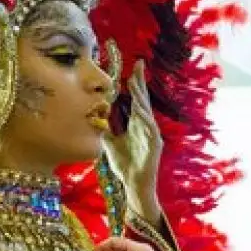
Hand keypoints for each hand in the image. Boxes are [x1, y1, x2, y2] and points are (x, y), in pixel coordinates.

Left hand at [103, 61, 163, 222]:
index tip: (134, 67)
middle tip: (138, 66)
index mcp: (137, 124)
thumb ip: (105, 131)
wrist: (135, 184)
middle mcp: (146, 126)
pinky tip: (139, 110)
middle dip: (140, 83)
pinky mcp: (155, 145)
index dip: (135, 84)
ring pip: (146, 112)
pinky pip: (150, 129)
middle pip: (143, 100)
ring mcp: (152, 135)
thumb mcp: (110, 145)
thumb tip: (95, 118)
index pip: (136, 100)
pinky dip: (144, 119)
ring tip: (135, 83)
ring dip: (140, 98)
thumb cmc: (126, 166)